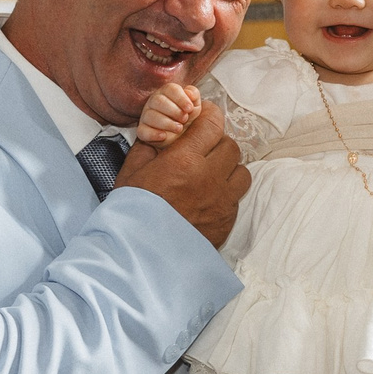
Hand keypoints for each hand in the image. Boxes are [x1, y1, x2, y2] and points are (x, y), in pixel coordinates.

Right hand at [117, 100, 247, 247]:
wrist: (139, 255)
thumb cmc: (131, 213)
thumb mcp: (131, 172)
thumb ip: (148, 146)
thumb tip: (161, 132)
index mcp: (184, 161)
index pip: (213, 124)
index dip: (209, 117)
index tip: (202, 119)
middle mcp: (209, 179)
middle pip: (231, 147)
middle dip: (217, 145)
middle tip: (201, 152)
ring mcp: (221, 203)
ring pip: (241, 173)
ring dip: (228, 170)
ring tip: (210, 176)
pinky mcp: (226, 223)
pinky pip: (236, 199)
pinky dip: (226, 195)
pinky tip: (207, 200)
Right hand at [138, 83, 202, 146]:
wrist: (181, 136)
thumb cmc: (186, 117)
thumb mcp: (194, 106)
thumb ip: (194, 95)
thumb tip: (188, 93)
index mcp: (166, 92)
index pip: (170, 89)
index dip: (181, 98)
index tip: (190, 108)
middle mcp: (153, 101)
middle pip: (159, 101)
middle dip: (174, 111)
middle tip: (184, 119)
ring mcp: (146, 116)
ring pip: (150, 116)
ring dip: (167, 123)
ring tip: (178, 128)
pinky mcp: (143, 130)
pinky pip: (143, 131)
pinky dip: (153, 134)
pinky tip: (164, 136)